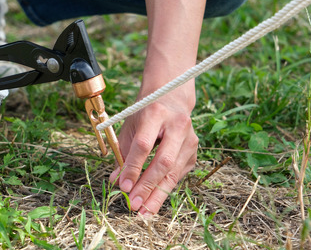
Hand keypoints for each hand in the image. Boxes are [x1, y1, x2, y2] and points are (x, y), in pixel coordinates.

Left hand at [110, 86, 197, 214]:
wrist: (171, 98)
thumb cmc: (145, 113)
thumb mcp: (130, 126)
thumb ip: (122, 152)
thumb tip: (116, 181)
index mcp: (156, 114)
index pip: (144, 145)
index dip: (133, 167)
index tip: (123, 187)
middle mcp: (177, 125)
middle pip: (163, 161)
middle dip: (147, 187)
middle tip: (133, 205)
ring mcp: (190, 138)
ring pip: (173, 172)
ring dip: (157, 194)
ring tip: (144, 212)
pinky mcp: (194, 150)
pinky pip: (178, 174)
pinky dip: (165, 188)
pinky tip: (153, 200)